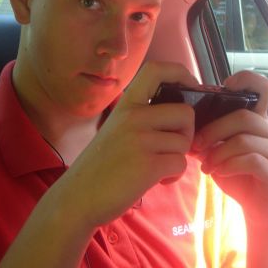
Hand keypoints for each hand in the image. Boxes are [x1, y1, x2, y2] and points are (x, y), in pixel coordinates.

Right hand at [61, 61, 197, 229]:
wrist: (76, 198)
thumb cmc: (100, 167)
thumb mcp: (116, 129)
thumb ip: (141, 118)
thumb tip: (181, 115)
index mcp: (126, 106)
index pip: (156, 69)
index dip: (181, 73)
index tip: (191, 87)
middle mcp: (133, 117)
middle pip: (185, 112)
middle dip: (187, 133)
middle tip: (173, 147)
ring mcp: (140, 140)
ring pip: (184, 142)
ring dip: (177, 158)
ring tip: (157, 168)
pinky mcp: (148, 165)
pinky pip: (180, 163)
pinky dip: (174, 175)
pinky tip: (157, 180)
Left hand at [192, 70, 267, 228]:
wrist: (261, 211)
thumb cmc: (239, 177)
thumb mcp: (219, 154)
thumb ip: (208, 138)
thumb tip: (183, 126)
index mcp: (258, 121)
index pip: (261, 88)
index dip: (245, 79)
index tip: (225, 86)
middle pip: (242, 117)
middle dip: (213, 130)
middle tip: (196, 147)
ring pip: (244, 140)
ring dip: (218, 153)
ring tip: (206, 166)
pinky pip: (251, 160)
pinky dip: (229, 165)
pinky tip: (218, 173)